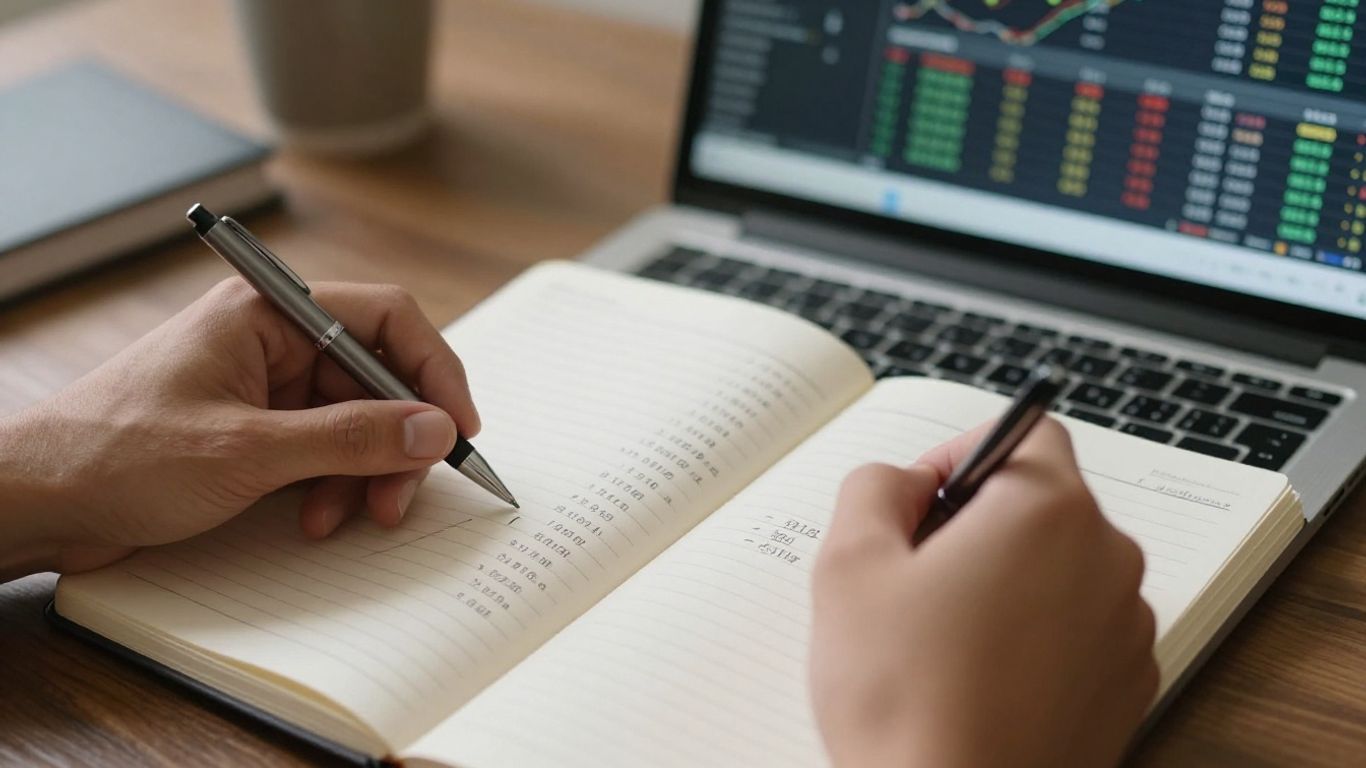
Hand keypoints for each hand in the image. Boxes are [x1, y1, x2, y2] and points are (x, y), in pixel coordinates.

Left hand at [0, 278, 478, 579]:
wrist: (37, 501)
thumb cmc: (117, 455)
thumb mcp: (248, 451)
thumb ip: (350, 438)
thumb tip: (434, 428)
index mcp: (268, 313)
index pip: (384, 317)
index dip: (433, 370)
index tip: (458, 427)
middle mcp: (272, 342)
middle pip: (376, 378)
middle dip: (396, 440)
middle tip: (400, 495)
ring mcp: (264, 388)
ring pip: (355, 421)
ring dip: (362, 473)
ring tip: (345, 517)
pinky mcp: (254, 431)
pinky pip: (323, 450)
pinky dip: (331, 485)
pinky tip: (312, 518)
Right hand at [809, 419, 1156, 767]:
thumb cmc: (903, 697)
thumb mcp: (849, 565)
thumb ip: (872, 487)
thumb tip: (903, 480)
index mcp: (1049, 511)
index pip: (1025, 431)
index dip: (962, 453)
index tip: (920, 500)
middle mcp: (1108, 559)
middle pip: (1040, 503)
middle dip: (976, 524)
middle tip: (912, 578)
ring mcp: (1125, 629)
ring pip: (1057, 569)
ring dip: (1004, 583)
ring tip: (939, 640)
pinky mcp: (1126, 689)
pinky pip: (1075, 631)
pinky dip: (1031, 638)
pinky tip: (975, 679)